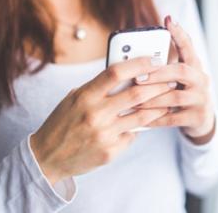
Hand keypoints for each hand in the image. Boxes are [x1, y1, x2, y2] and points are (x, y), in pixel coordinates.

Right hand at [30, 57, 171, 184]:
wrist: (47, 158)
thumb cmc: (62, 123)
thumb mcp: (74, 99)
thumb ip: (98, 87)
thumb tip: (127, 74)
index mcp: (85, 96)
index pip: (116, 72)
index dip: (139, 63)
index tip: (154, 59)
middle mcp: (95, 114)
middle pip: (137, 94)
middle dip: (158, 85)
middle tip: (170, 80)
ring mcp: (104, 134)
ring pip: (142, 117)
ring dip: (159, 106)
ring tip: (168, 99)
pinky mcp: (110, 151)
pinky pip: (132, 135)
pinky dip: (139, 128)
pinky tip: (145, 123)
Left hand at [135, 15, 215, 144]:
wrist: (201, 121)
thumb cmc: (182, 93)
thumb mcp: (178, 78)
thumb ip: (165, 66)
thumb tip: (137, 54)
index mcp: (195, 66)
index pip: (188, 47)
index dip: (179, 34)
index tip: (168, 20)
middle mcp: (201, 80)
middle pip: (182, 71)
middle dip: (158, 74)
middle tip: (138, 77)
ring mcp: (201, 99)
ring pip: (175, 97)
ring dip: (153, 99)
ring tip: (134, 101)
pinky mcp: (197, 117)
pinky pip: (173, 118)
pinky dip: (155, 118)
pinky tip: (141, 119)